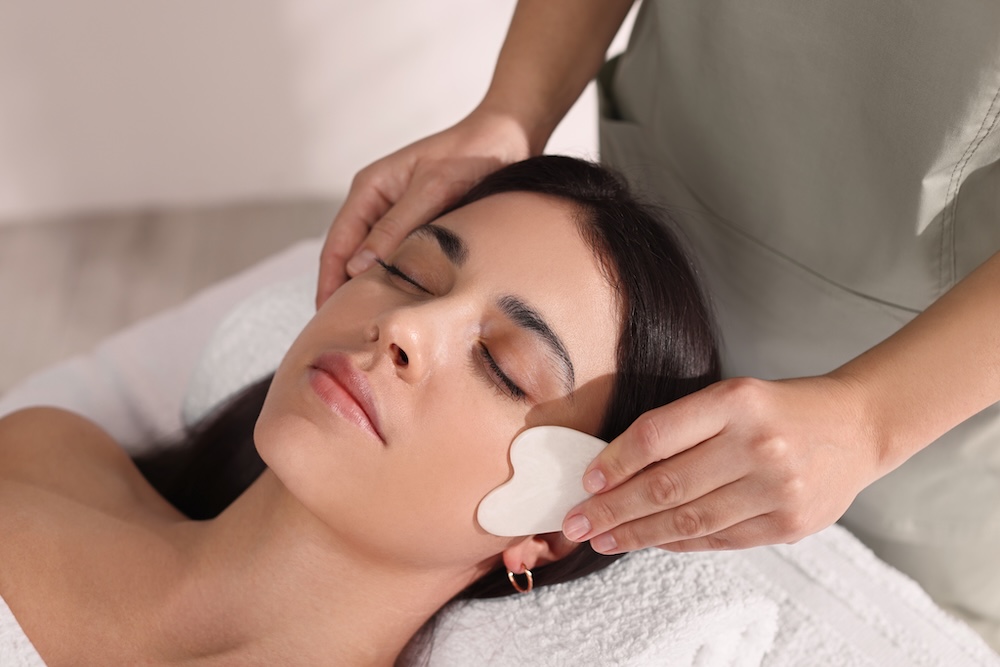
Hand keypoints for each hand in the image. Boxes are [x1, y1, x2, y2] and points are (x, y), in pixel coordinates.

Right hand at [316, 110, 532, 306]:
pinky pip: (398, 259)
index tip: (327, 318)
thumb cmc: (471, 155)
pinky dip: (395, 282)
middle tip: (345, 334)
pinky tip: (400, 306)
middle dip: (343, 293)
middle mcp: (376, 203)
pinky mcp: (418, 226)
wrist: (507, 138)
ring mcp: (396, 215)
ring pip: (373, 261)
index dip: (328, 283)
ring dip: (369, 290)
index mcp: (369, 188)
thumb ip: (396, 227)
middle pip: (348, 257)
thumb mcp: (433, 189)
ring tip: (369, 327)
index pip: (336, 244)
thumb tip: (358, 268)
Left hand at [561, 374, 885, 552]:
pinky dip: (678, 542)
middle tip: (577, 522)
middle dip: (612, 509)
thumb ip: (681, 428)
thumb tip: (615, 470)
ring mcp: (776, 489)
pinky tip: (650, 541)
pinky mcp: (788, 524)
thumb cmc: (780, 409)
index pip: (657, 435)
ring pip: (688, 520)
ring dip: (637, 534)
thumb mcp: (732, 397)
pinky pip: (718, 539)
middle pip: (665, 485)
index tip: (587, 481)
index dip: (614, 462)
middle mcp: (757, 444)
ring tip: (604, 539)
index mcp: (735, 401)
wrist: (856, 426)